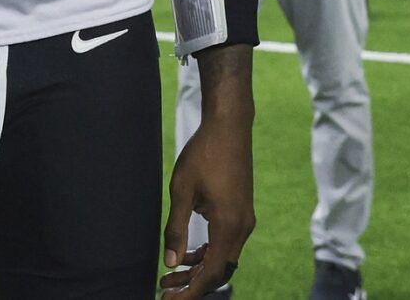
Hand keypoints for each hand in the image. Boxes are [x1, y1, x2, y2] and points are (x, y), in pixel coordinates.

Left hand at [160, 104, 254, 297]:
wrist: (229, 127)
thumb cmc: (203, 154)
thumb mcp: (182, 191)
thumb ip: (176, 229)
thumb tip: (171, 263)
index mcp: (228, 226)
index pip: (211, 274)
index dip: (190, 291)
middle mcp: (242, 228)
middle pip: (219, 271)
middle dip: (192, 285)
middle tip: (165, 293)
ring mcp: (244, 220)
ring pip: (223, 259)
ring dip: (198, 270)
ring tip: (170, 277)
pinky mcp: (241, 212)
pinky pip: (226, 243)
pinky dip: (208, 253)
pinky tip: (188, 255)